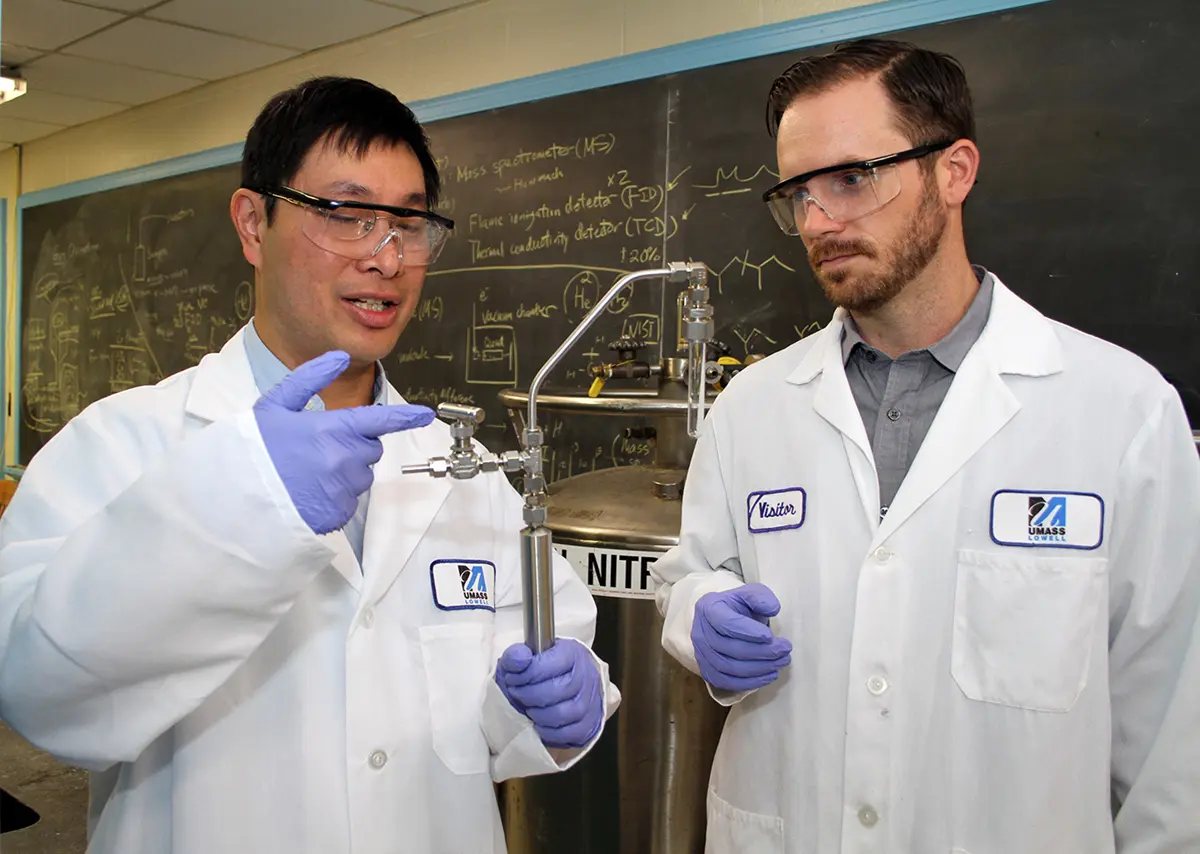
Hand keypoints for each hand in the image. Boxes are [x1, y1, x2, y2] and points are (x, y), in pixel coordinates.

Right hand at [253, 350, 434, 533]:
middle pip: (370, 449)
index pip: (381, 420)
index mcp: (332, 428)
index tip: (425, 415)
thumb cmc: (254, 448)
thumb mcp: (275, 404)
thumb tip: (338, 356)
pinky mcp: (336, 514)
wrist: (233, 494)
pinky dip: (334, 496)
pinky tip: (308, 491)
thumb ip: (310, 378)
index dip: (406, 417)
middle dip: (354, 446)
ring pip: (362, 476)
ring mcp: (341, 489)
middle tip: (318, 447)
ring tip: (310, 471)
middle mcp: (343, 459)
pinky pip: (348, 500)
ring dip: (346, 472)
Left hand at [495, 639, 603, 748]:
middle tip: (518, 695)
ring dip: (540, 715)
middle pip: (560, 690)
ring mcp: (592, 700)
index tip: (513, 679)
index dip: (528, 674)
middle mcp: (587, 675)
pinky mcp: (591, 722)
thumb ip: (516, 656)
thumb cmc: (544, 670)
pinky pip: (572, 733)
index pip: (553, 664)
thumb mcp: (527, 657)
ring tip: (529, 709)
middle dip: (531, 695)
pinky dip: (551, 733)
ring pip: (566, 713)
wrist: (566, 681)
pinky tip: (539, 725)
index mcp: (572, 654)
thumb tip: (520, 658)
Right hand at [692, 583, 792, 691]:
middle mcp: (700, 632)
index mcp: (708, 608)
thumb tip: (772, 608)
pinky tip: (770, 675)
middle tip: (785, 649)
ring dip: (759, 668)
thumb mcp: (751, 593)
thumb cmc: (739, 607)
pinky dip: (750, 682)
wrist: (725, 621)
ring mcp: (701, 654)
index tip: (770, 635)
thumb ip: (761, 597)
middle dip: (760, 651)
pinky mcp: (707, 671)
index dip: (748, 631)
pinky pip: (727, 682)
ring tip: (781, 662)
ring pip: (728, 667)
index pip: (725, 623)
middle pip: (728, 648)